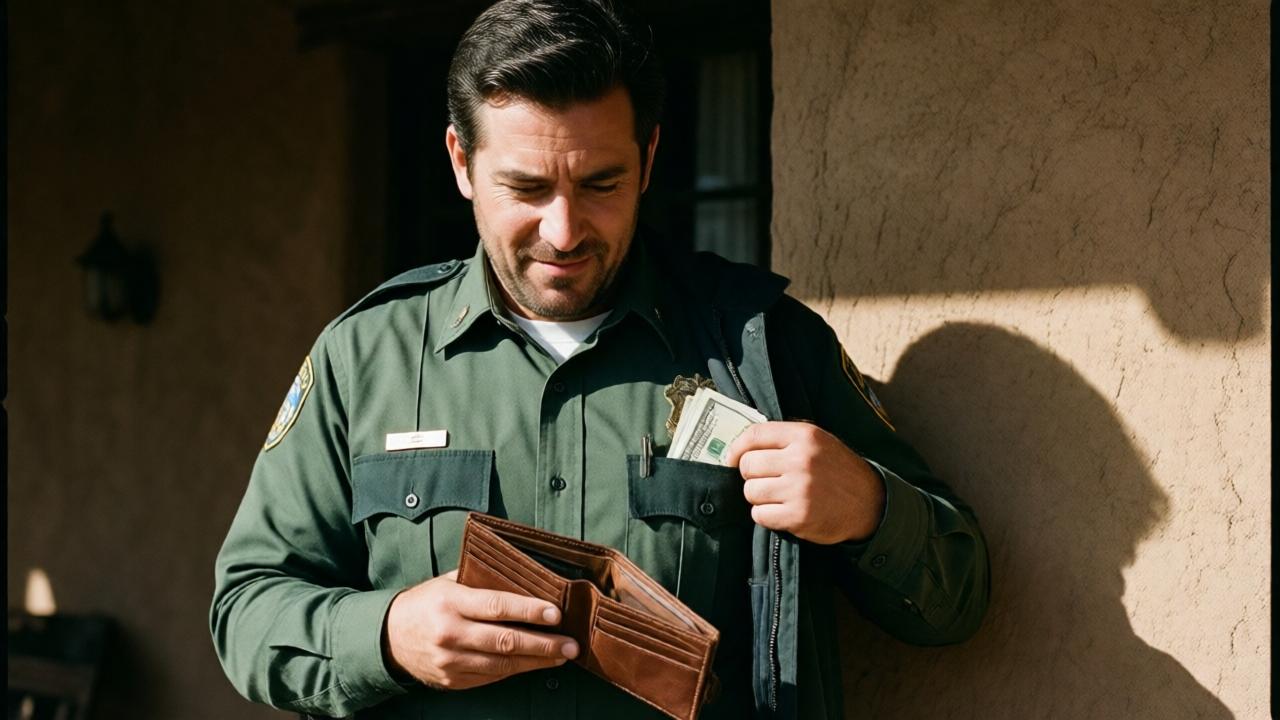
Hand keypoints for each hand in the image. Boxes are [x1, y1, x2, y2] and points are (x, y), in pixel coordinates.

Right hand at [383, 570, 578, 689]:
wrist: (387, 638)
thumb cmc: (425, 603)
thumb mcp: (447, 583)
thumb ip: (481, 579)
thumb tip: (523, 572)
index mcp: (450, 602)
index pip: (496, 606)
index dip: (528, 610)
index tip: (555, 613)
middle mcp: (450, 633)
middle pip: (505, 641)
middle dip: (543, 644)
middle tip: (571, 644)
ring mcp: (451, 661)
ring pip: (502, 665)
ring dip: (536, 661)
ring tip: (561, 655)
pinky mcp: (452, 681)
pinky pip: (491, 677)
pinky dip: (515, 671)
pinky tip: (534, 664)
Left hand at [724, 422, 885, 543]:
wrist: (870, 503)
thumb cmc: (837, 470)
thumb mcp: (818, 442)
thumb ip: (785, 439)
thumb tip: (741, 445)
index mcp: (805, 436)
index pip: (754, 435)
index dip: (736, 448)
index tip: (731, 459)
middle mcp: (801, 460)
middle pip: (748, 466)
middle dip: (751, 476)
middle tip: (765, 481)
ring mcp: (800, 489)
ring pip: (750, 492)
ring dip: (759, 497)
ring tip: (777, 497)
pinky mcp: (799, 516)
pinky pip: (760, 514)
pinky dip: (765, 515)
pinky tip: (781, 512)